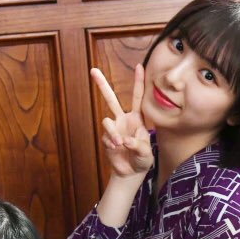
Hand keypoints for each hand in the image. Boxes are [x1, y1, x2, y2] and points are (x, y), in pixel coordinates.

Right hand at [91, 64, 152, 178]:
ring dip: (112, 132)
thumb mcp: (146, 153)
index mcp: (137, 118)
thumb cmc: (142, 160)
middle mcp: (123, 120)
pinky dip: (111, 142)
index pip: (137, 97)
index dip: (138, 82)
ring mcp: (113, 128)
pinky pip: (105, 136)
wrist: (130, 172)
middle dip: (102, 85)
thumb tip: (124, 139)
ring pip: (106, 120)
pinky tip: (116, 149)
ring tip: (119, 144)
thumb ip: (138, 145)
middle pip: (111, 99)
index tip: (138, 66)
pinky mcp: (106, 138)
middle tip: (93, 70)